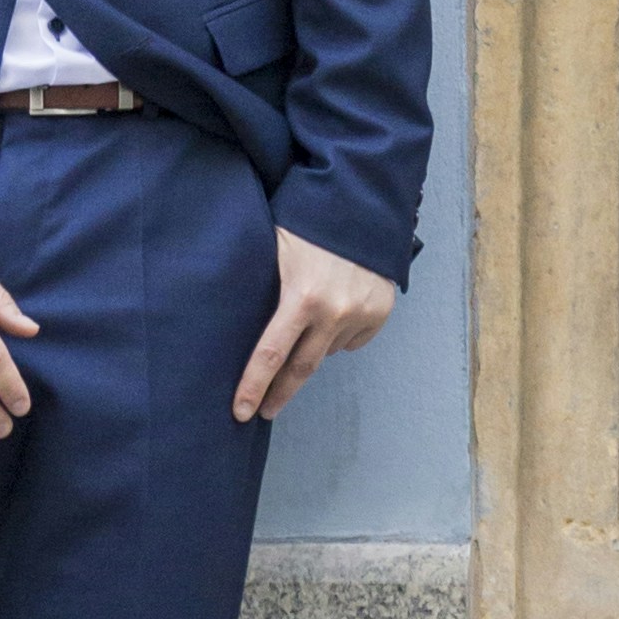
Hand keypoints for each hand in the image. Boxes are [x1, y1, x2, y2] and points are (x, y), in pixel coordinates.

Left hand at [236, 228, 399, 423]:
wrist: (362, 205)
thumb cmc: (308, 222)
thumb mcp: (275, 248)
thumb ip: (264, 288)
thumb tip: (238, 326)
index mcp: (302, 297)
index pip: (271, 354)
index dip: (254, 386)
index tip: (240, 412)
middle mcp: (334, 312)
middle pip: (301, 369)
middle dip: (279, 394)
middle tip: (265, 411)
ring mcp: (361, 314)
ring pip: (328, 351)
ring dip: (313, 347)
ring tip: (308, 319)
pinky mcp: (381, 312)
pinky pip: (353, 340)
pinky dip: (339, 334)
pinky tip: (335, 311)